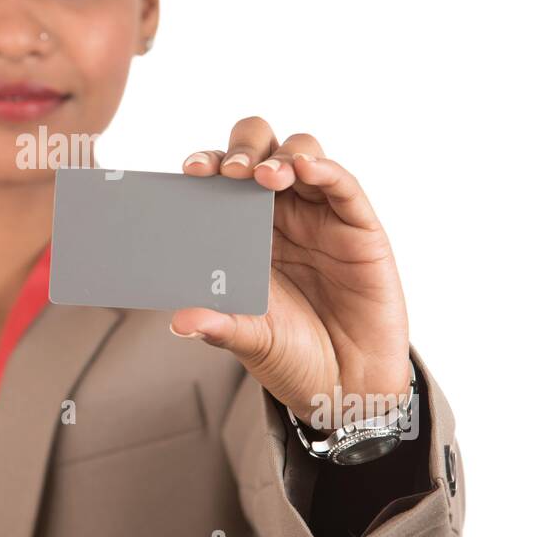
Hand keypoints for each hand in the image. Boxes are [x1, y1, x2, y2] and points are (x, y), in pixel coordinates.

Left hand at [169, 117, 411, 429]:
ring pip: (301, 155)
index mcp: (243, 231)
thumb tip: (179, 321)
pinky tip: (305, 168)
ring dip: (280, 156)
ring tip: (263, 177)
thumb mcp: (250, 340)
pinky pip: (342, 184)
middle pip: (261, 152)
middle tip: (231, 172)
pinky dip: (323, 168)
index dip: (209, 165)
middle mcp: (280, 214)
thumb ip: (219, 326)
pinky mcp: (358, 226)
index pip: (222, 180)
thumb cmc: (293, 354)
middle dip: (243, 149)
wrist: (347, 386)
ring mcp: (320, 215)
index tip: (192, 172)